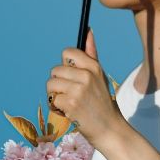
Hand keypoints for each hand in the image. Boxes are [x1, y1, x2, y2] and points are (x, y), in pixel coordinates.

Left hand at [46, 29, 124, 147]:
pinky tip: (68, 112)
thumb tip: (88, 30)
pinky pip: (52, 99)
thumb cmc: (102, 102)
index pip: (67, 52)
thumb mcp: (100, 76)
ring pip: (50, 84)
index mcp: (93, 66)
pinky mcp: (70, 103)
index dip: (64, 65)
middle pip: (55, 70)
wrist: (109, 129)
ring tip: (68, 103)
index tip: (70, 76)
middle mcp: (86, 75)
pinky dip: (56, 108)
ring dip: (55, 96)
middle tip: (70, 94)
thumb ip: (91, 54)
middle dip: (58, 84)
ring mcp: (78, 89)